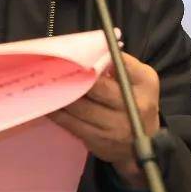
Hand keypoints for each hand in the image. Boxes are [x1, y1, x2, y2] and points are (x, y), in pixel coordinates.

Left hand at [48, 52, 160, 189]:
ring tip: (45, 82)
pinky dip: (58, 112)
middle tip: (54, 65)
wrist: (145, 140)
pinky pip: (71, 124)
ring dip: (60, 94)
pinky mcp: (98, 141)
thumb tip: (95, 50)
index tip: (80, 54)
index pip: (122, 65)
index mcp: (144, 83)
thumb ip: (122, 63)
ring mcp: (114, 127)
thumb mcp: (140, 77)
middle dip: (74, 76)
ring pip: (79, 107)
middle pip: (96, 88)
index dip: (99, 59)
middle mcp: (132, 106)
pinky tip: (48, 102)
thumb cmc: (137, 99)